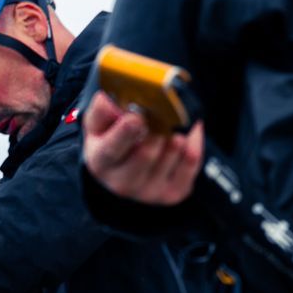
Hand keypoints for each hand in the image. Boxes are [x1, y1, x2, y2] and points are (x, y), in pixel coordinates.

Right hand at [80, 92, 203, 206]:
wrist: (125, 165)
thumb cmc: (112, 137)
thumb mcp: (99, 121)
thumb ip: (103, 108)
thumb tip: (114, 98)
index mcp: (100, 162)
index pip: (111, 149)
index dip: (125, 133)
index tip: (135, 117)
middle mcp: (122, 183)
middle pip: (146, 153)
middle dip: (157, 128)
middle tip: (160, 113)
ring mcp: (149, 192)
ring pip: (172, 152)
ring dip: (176, 131)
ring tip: (170, 123)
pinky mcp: (172, 193)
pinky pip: (192, 159)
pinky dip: (193, 139)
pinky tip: (184, 133)